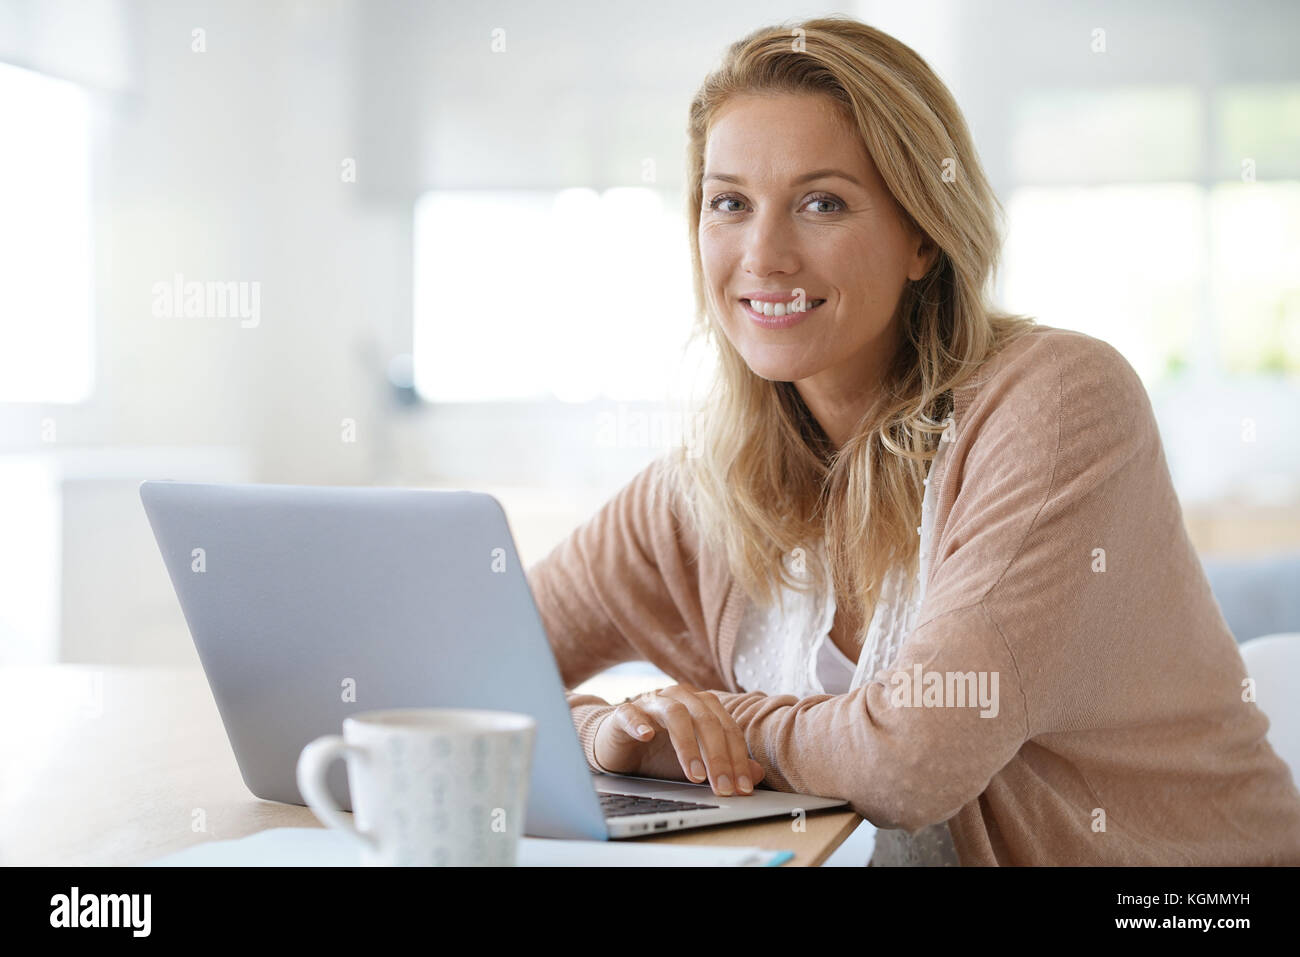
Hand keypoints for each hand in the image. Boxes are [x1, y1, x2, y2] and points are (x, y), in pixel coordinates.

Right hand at [592, 682, 764, 795]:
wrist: (617, 745)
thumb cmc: (659, 753)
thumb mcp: (696, 763)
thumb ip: (725, 765)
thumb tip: (756, 774)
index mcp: (701, 706)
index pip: (727, 729)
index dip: (738, 758)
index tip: (742, 788)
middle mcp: (680, 698)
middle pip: (706, 720)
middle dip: (718, 757)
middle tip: (722, 787)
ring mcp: (651, 702)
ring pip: (675, 714)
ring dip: (688, 745)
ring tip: (695, 775)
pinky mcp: (623, 712)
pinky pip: (632, 713)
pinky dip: (640, 724)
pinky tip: (646, 737)